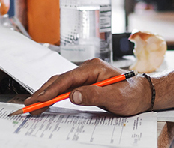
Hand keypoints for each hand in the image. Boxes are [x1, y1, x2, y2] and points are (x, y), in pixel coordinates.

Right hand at [24, 59, 151, 115]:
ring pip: (61, 83)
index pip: (67, 79)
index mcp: (94, 68)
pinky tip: (47, 101)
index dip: (51, 91)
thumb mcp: (116, 97)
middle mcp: (88, 69)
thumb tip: (73, 95)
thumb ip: (95, 95)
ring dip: (47, 94)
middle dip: (43, 93)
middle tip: (30, 105)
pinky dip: (55, 95)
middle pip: (60, 80)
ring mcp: (86, 75)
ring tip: (34, 105)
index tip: (39, 100)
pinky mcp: (86, 83)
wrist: (144, 93)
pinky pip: (66, 88)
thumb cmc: (133, 94)